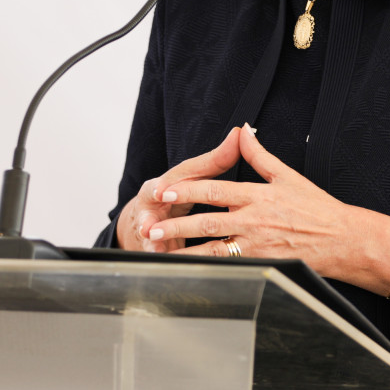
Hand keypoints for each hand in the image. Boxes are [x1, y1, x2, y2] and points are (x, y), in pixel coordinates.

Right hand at [114, 127, 244, 253]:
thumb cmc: (176, 192)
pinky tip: (159, 256)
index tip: (160, 190)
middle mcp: (153, 202)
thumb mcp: (193, 176)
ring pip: (149, 229)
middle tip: (151, 221)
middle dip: (151, 213)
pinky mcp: (153, 243)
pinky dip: (157, 252)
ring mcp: (150, 223)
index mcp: (164, 183)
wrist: (149, 219)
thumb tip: (240, 133)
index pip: (167, 181)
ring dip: (151, 236)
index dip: (164, 185)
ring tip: (151, 240)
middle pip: (151, 205)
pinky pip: (155, 248)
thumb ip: (215, 159)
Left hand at [142, 125, 389, 295]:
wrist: (343, 240)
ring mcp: (257, 245)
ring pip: (213, 248)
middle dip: (176, 223)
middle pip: (207, 221)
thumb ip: (259, 156)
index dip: (186, 190)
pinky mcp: (263, 263)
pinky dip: (207, 267)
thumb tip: (243, 131)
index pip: (214, 190)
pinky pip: (229, 266)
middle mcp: (254, 220)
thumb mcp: (288, 176)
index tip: (163, 190)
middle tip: (151, 225)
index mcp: (257, 196)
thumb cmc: (318, 209)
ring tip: (161, 248)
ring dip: (185, 248)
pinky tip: (189, 268)